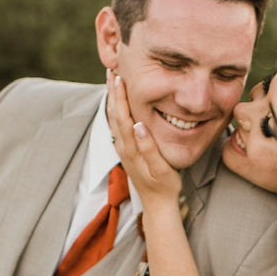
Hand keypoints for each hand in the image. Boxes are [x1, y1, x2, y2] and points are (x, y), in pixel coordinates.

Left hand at [106, 72, 183, 206]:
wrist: (157, 205)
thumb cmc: (164, 187)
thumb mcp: (160, 169)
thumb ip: (149, 147)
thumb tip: (139, 125)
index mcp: (131, 148)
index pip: (123, 116)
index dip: (120, 96)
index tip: (119, 77)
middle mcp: (123, 147)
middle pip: (114, 114)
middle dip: (112, 92)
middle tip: (111, 70)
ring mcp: (123, 150)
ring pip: (114, 119)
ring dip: (112, 99)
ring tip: (112, 81)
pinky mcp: (127, 151)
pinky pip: (118, 125)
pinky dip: (116, 110)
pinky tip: (119, 103)